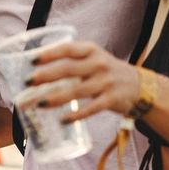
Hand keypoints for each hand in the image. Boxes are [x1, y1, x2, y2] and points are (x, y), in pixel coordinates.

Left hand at [23, 41, 143, 122]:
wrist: (140, 85)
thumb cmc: (107, 72)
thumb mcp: (93, 58)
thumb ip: (72, 61)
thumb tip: (38, 72)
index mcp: (91, 50)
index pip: (67, 49)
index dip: (49, 54)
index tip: (31, 61)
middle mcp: (99, 64)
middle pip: (68, 70)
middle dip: (45, 77)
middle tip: (27, 83)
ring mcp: (106, 82)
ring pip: (76, 91)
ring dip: (55, 98)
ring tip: (38, 103)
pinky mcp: (112, 100)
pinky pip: (91, 109)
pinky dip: (76, 115)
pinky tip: (63, 120)